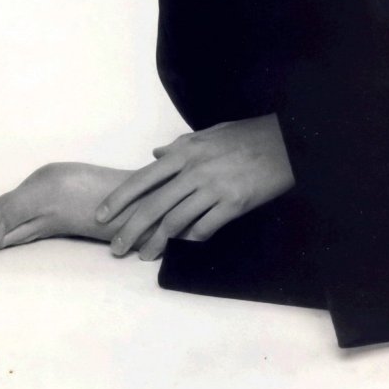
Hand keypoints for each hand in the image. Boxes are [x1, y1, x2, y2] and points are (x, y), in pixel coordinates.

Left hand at [95, 115, 295, 260]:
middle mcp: (196, 170)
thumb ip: (182, 144)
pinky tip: (182, 248)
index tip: (102, 216)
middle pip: (153, 206)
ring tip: (144, 255)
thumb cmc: (249, 135)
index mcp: (187, 151)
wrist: (286, 141)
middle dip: (130, 230)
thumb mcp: (212, 133)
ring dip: (156, 243)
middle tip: (117, 248)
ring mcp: (215, 188)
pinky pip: (204, 228)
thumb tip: (157, 153)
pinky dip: (190, 241)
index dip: (119, 199)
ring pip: (175, 222)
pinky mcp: (233, 203)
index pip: (143, 178)